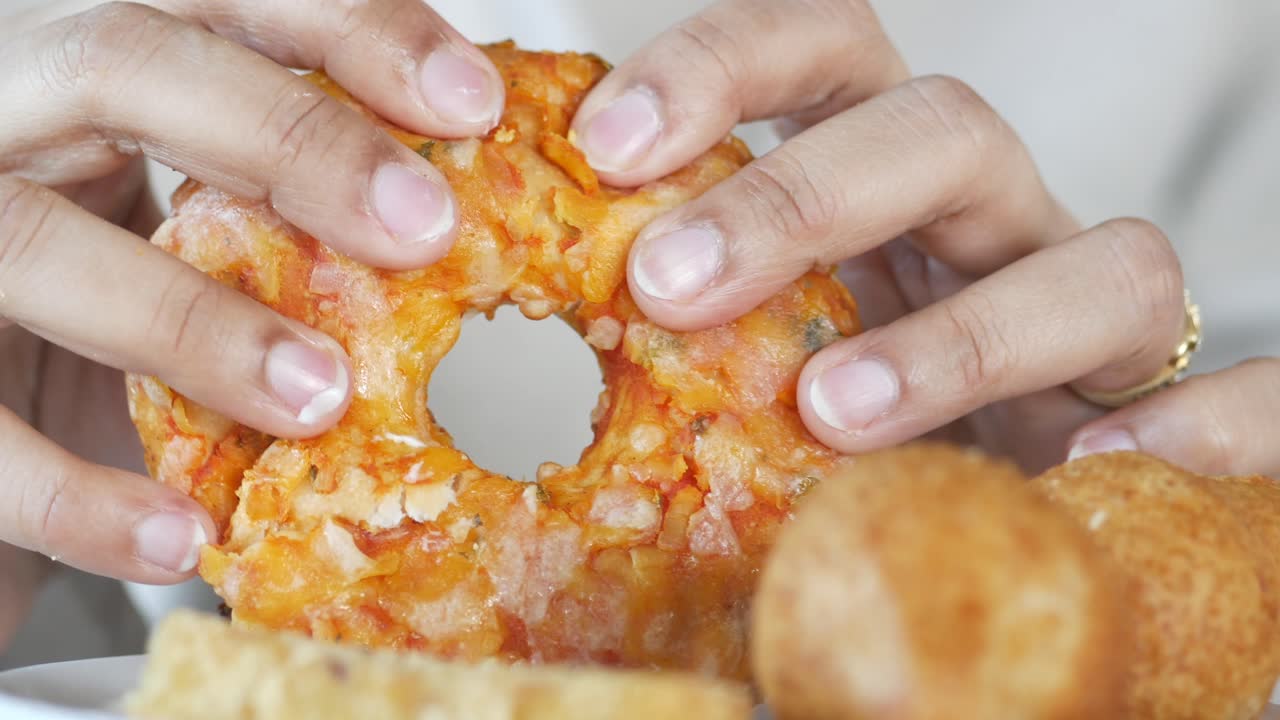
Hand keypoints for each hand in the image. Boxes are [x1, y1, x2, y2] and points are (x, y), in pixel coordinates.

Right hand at [0, 0, 501, 595]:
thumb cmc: (89, 305)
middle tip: (425, 228)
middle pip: (122, 65)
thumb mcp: (187, 228)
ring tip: (322, 398)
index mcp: (88, 61)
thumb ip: (280, 206)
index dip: (350, 30)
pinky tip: (178, 537)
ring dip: (191, 323)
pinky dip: (73, 494)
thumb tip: (469, 221)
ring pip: (35, 242)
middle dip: (290, 140)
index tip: (473, 103)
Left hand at [570, 0, 1276, 476]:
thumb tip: (540, 320)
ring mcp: (1082, 296)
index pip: (816, 52)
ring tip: (831, 414)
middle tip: (669, 284)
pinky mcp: (1171, 394)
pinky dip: (1205, 425)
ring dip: (960, 336)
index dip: (717, 69)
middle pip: (935, 130)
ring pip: (1092, 257)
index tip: (602, 148)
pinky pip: (1247, 389)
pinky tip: (1100, 471)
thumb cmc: (841, 414)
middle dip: (800, 198)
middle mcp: (986, 210)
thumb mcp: (741, 355)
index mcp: (871, 172)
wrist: (992, 493)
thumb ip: (678, 332)